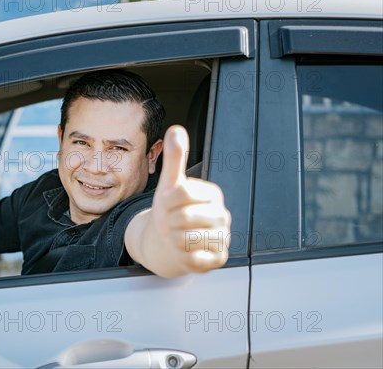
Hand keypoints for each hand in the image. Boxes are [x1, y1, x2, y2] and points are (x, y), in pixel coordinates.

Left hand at [150, 125, 229, 273]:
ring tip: (176, 236)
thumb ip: (175, 158)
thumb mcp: (170, 184)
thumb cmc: (171, 211)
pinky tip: (184, 250)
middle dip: (169, 221)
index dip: (166, 200)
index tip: (168, 204)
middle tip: (171, 223)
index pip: (182, 192)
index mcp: (212, 193)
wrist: (170, 242)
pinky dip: (183, 256)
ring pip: (187, 239)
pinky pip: (195, 258)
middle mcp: (222, 215)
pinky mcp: (219, 258)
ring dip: (174, 239)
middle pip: (183, 217)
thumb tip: (177, 129)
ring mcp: (223, 237)